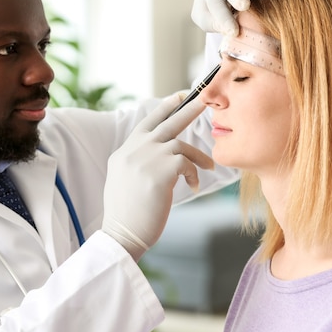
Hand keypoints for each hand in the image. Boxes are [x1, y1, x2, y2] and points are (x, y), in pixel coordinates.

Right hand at [102, 94, 213, 260]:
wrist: (122, 234)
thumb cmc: (128, 214)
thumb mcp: (126, 180)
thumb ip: (139, 161)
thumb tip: (163, 154)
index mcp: (124, 152)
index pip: (147, 122)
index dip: (165, 108)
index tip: (180, 97)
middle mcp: (134, 150)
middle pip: (167, 122)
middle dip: (188, 108)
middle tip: (205, 99)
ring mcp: (146, 158)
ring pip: (181, 145)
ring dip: (199, 156)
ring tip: (209, 166)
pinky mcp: (160, 171)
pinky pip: (186, 163)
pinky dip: (194, 173)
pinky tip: (193, 186)